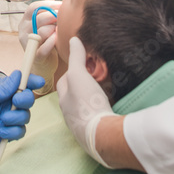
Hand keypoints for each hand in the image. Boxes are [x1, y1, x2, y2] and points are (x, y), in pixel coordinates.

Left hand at [0, 70, 44, 163]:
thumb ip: (3, 88)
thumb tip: (19, 75)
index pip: (20, 85)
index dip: (31, 82)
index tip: (38, 81)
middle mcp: (3, 104)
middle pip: (26, 101)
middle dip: (25, 101)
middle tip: (15, 103)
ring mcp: (4, 120)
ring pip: (24, 117)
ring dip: (17, 119)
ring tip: (2, 121)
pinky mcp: (3, 134)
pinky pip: (18, 132)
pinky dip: (12, 132)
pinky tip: (0, 132)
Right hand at [18, 0, 59, 92]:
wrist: (44, 62)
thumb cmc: (46, 39)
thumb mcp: (46, 23)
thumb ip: (47, 10)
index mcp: (26, 20)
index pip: (34, 7)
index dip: (49, 4)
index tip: (62, 4)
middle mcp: (23, 30)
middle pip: (39, 18)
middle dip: (54, 17)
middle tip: (64, 18)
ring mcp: (27, 43)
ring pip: (42, 32)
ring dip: (54, 30)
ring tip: (60, 31)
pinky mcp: (34, 55)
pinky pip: (44, 47)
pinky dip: (52, 42)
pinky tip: (58, 39)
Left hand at [57, 37, 113, 167]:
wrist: (101, 134)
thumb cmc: (87, 103)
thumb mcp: (80, 75)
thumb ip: (77, 58)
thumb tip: (74, 40)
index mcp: (64, 100)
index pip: (64, 82)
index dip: (72, 72)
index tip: (83, 67)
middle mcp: (70, 113)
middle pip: (74, 96)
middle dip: (82, 87)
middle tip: (94, 79)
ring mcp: (82, 124)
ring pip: (84, 108)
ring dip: (91, 100)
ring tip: (103, 92)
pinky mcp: (94, 132)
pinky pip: (95, 118)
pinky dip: (100, 111)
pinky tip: (109, 108)